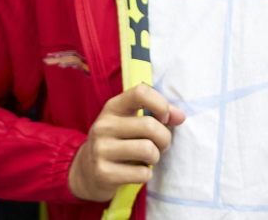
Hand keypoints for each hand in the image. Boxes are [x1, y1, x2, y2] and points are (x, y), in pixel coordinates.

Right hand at [68, 83, 185, 201]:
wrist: (87, 170)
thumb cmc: (119, 141)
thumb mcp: (133, 121)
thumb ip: (159, 114)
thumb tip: (180, 116)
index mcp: (113, 107)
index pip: (141, 92)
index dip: (160, 104)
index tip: (164, 118)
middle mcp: (104, 125)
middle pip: (149, 126)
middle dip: (165, 138)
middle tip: (162, 145)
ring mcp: (101, 149)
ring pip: (147, 150)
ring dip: (156, 157)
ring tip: (149, 158)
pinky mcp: (103, 173)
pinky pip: (141, 173)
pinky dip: (147, 174)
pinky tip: (138, 171)